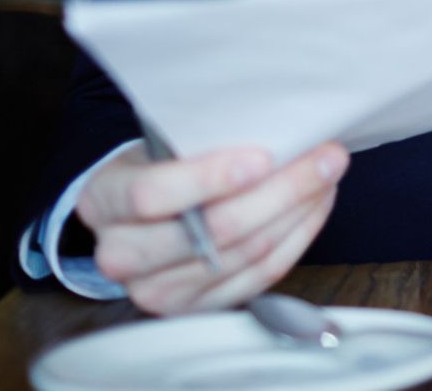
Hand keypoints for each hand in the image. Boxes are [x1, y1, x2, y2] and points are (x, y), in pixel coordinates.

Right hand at [76, 138, 348, 314]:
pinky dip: (298, 237)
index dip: (210, 178)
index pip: (152, 195)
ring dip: (298, 210)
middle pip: (212, 232)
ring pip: (246, 255)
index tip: (262, 156)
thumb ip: (200, 139)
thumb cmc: (159, 164)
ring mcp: (158, 291)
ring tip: (327, 174)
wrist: (136, 212)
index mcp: (104, 201)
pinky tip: (315, 205)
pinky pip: (261, 277)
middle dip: (281, 191)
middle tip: (325, 156)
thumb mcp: (160, 141)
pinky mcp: (197, 308)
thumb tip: (277, 123)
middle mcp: (122, 256)